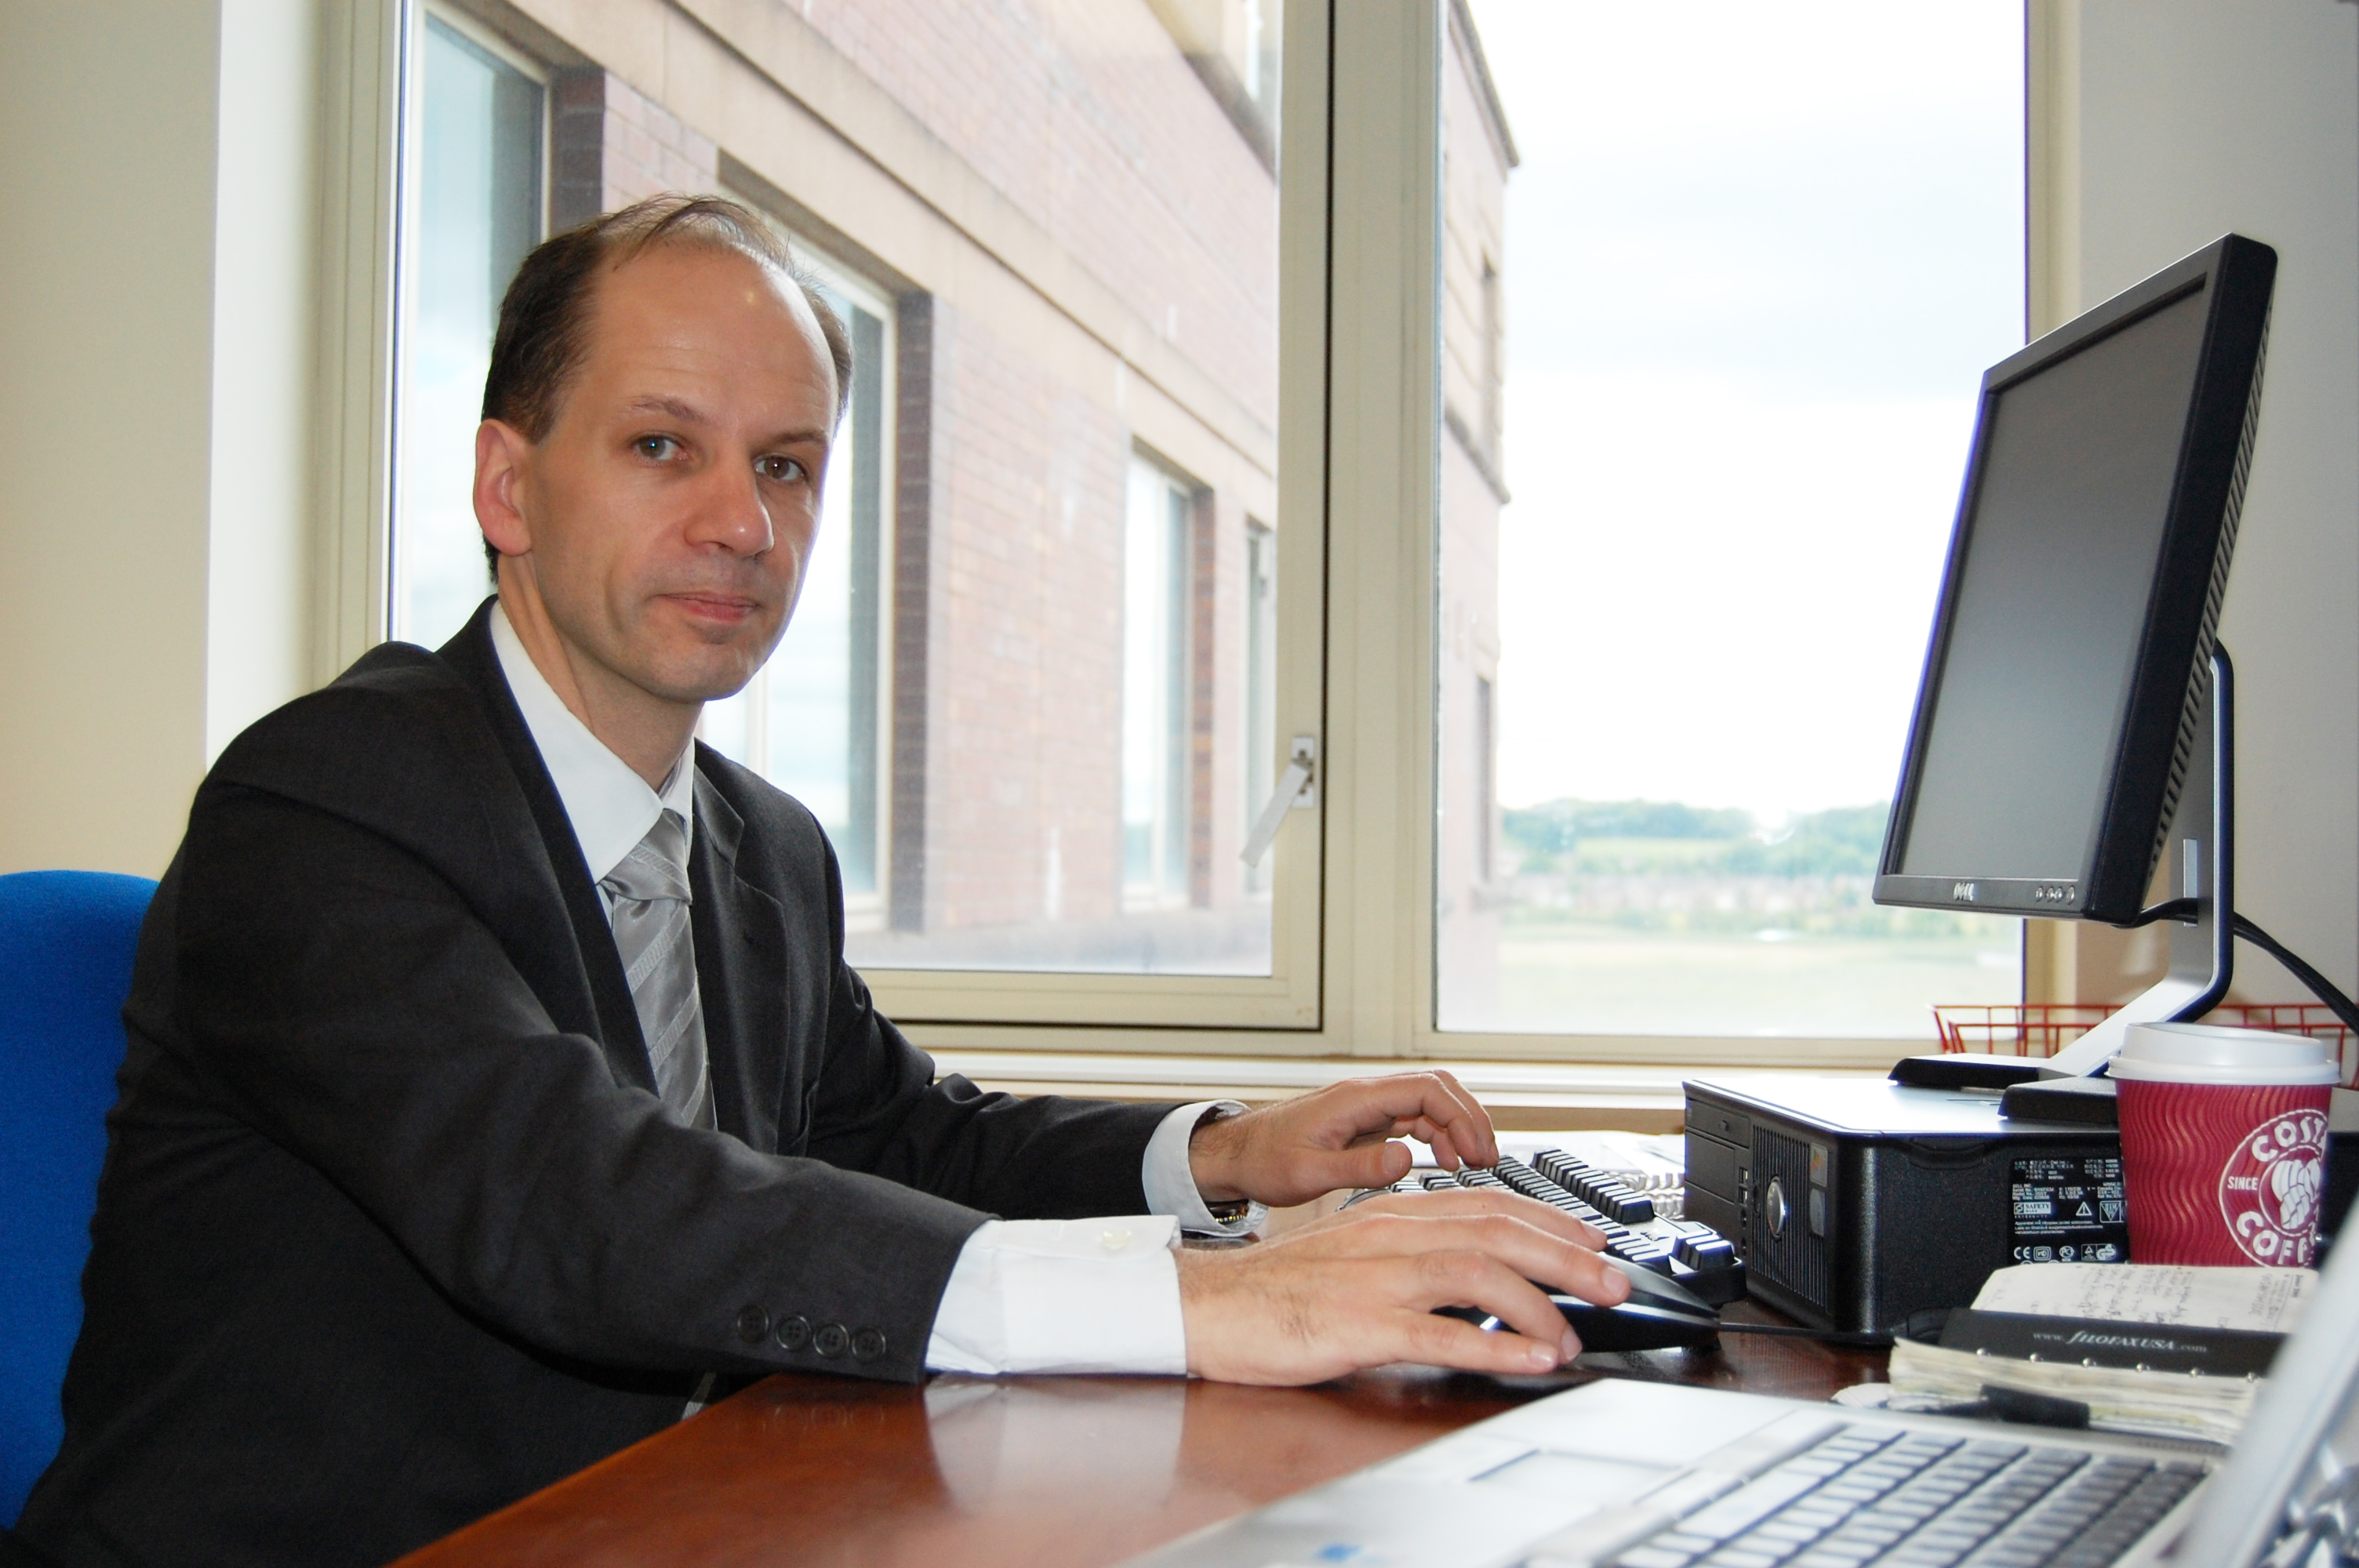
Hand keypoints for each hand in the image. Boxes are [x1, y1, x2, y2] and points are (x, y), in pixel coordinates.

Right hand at [1175, 1186, 1630, 1382]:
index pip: (1489, 1205)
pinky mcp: (1359, 1324)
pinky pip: (1438, 1331)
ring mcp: (1376, 1278)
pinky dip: (1494, 1344)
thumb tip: (1473, 1268)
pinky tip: (1530, 1357)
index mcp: (1393, 1215)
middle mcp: (1390, 1234)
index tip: (1594, 1242)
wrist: (1209, 1306)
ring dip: (1541, 1300)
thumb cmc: (1281, 1287)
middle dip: (1567, 1256)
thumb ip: (1411, 1251)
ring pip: (1477, 1271)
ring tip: (1580, 1328)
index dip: (1551, 1222)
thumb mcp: (1355, 1252)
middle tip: (1616, 1283)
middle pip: (1497, 1230)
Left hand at [1187, 1072, 1497, 1207]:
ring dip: (1457, 1128)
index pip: (1426, 1089)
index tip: (1477, 1151)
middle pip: (1437, 1089)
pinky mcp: (1366, 1122)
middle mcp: (1366, 1096)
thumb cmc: (1263, 1161)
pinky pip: (1415, 1118)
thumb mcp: (1308, 1172)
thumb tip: (1406, 1160)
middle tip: (1487, 1159)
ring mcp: (1368, 1107)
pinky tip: (1447, 1161)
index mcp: (1356, 1099)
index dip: (1460, 1116)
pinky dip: (1438, 1136)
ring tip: (1475, 1163)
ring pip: (1429, 1103)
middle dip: (1469, 1119)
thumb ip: (1359, 1168)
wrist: (1235, 1156)